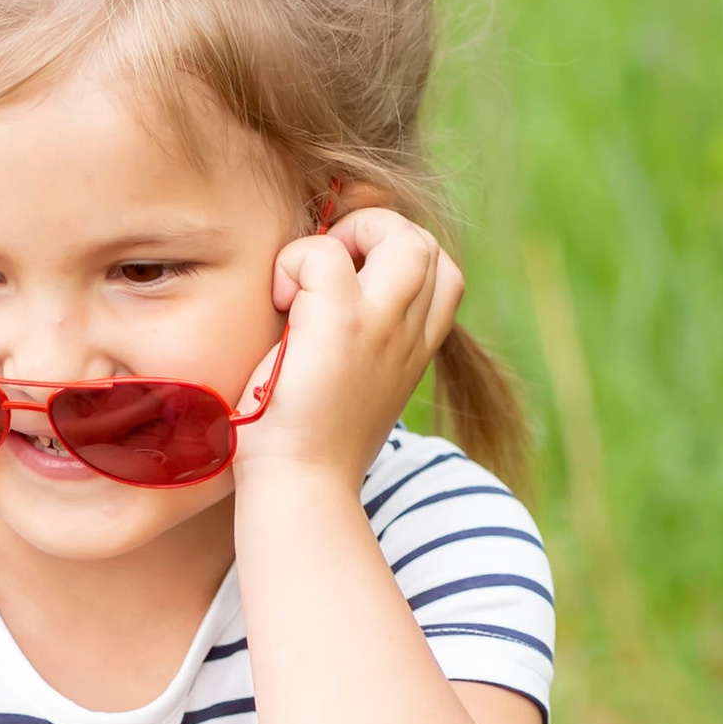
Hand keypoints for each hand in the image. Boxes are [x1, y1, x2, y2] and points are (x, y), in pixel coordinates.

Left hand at [236, 206, 464, 496]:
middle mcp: (407, 334)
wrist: (300, 490)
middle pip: (425, 243)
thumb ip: (361, 349)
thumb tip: (320, 310)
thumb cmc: (310, 452)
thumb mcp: (355, 393)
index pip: (444, 274)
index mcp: (414, 351)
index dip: (400, 258)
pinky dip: (292, 264)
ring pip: (396, 233)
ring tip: (304, 284)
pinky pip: (321, 254)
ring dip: (344, 237)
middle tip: (324, 276)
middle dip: (375, 233)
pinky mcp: (339, 323)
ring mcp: (380, 325)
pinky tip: (278, 306)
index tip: (352, 284)